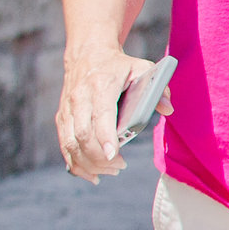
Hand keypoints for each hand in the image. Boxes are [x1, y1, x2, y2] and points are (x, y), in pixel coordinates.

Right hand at [56, 50, 161, 180]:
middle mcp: (79, 98)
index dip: (105, 138)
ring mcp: (67, 109)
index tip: (115, 156)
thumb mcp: (143, 68)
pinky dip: (75, 163)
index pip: (100, 116)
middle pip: (83, 135)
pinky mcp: (61, 118)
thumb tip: (167, 110)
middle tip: (120, 167)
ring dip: (88, 163)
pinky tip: (91, 174)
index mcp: (101, 85)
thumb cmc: (120, 65)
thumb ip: (158, 89)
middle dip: (100, 157)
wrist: (87, 55)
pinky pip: (64, 145)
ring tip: (110, 172)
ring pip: (70, 143)